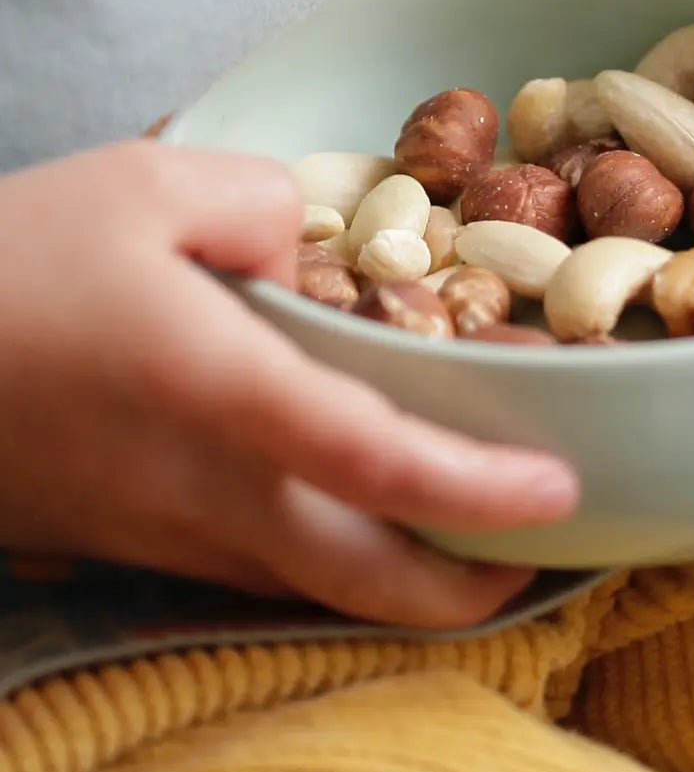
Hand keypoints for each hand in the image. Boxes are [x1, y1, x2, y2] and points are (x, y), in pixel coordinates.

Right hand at [0, 142, 576, 624]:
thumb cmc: (10, 263)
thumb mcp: (152, 184)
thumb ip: (267, 204)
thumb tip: (318, 251)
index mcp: (220, 392)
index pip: (378, 463)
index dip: (481, 489)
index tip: (561, 490)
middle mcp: (201, 488)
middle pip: (360, 579)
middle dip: (467, 588)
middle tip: (542, 554)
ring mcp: (160, 532)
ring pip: (309, 586)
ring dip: (402, 577)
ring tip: (476, 534)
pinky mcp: (126, 543)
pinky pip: (252, 569)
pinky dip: (328, 559)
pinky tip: (356, 512)